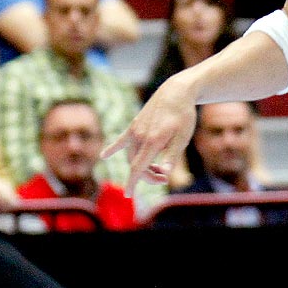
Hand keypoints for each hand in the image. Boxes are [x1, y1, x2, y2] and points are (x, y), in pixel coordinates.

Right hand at [101, 74, 199, 193]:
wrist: (176, 92)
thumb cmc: (183, 116)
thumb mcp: (183, 138)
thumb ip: (172, 157)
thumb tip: (165, 174)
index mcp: (153, 141)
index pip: (138, 167)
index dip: (133, 183)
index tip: (128, 196)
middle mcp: (140, 136)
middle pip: (137, 164)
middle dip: (148, 176)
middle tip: (164, 178)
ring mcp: (135, 130)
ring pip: (132, 155)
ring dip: (142, 166)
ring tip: (159, 169)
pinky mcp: (135, 124)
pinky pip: (121, 140)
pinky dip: (113, 148)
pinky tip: (103, 156)